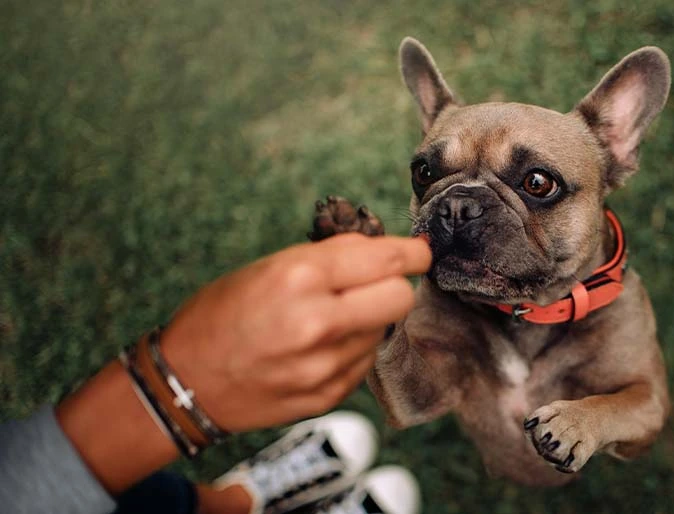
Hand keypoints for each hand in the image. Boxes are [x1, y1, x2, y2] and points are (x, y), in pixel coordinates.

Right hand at [160, 233, 430, 431]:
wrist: (185, 383)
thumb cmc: (222, 315)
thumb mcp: (270, 267)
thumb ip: (332, 257)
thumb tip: (389, 249)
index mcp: (299, 278)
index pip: (387, 260)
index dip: (412, 254)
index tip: (419, 253)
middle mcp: (316, 323)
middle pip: (400, 298)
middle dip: (393, 287)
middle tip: (374, 284)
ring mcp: (324, 367)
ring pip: (383, 331)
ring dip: (367, 320)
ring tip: (326, 321)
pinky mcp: (327, 397)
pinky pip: (364, 363)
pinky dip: (351, 350)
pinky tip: (317, 348)